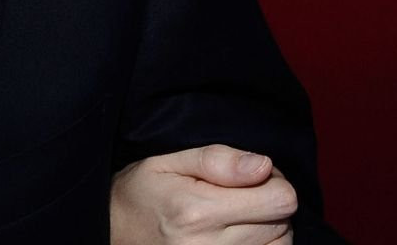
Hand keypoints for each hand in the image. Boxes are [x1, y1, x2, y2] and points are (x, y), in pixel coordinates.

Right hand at [110, 144, 296, 243]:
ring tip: (240, 217)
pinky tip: (242, 237)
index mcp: (197, 211)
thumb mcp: (168, 162)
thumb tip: (264, 166)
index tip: (254, 176)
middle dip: (270, 202)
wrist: (112, 231)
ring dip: (270, 228)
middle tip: (242, 195)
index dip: (274, 180)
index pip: (280, 199)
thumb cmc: (142, 193)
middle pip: (283, 223)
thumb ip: (217, 160)